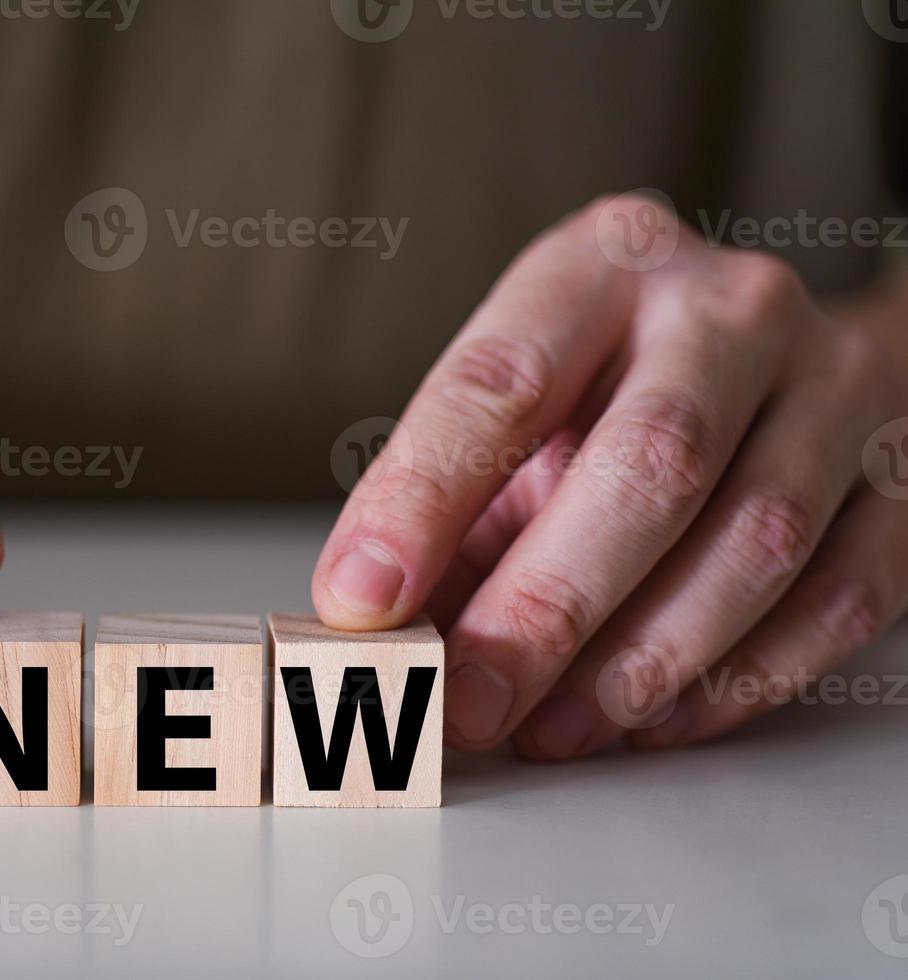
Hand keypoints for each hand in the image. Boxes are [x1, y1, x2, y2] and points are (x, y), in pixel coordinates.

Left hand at [312, 193, 907, 759]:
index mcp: (602, 265)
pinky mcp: (901, 472)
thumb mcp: (523, 412)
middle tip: (473, 699)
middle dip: (548, 606)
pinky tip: (657, 719)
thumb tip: (377, 623)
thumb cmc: (618, 389)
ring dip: (643, 660)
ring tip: (555, 727)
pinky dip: (740, 679)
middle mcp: (728, 308)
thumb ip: (453, 506)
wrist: (782, 360)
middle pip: (649, 462)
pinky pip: (837, 596)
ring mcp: (834, 384)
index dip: (424, 498)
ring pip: (754, 538)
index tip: (365, 600)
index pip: (502, 380)